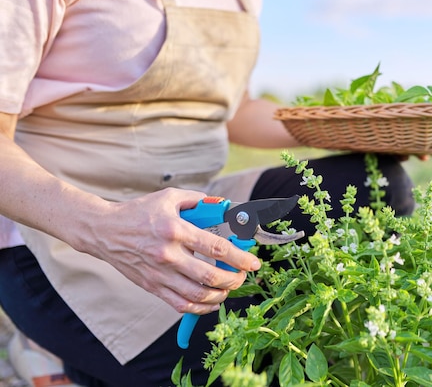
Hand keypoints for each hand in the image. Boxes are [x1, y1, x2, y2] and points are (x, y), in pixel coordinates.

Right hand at [73, 188, 260, 314]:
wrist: (104, 231)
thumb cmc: (139, 212)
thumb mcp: (169, 197)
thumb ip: (198, 201)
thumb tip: (224, 208)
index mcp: (175, 230)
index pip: (215, 247)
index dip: (239, 257)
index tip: (253, 262)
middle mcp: (167, 254)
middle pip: (210, 276)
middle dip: (234, 279)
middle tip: (243, 275)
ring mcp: (159, 274)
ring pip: (197, 295)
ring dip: (220, 295)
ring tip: (229, 288)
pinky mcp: (152, 286)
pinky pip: (180, 304)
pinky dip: (200, 307)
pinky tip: (210, 301)